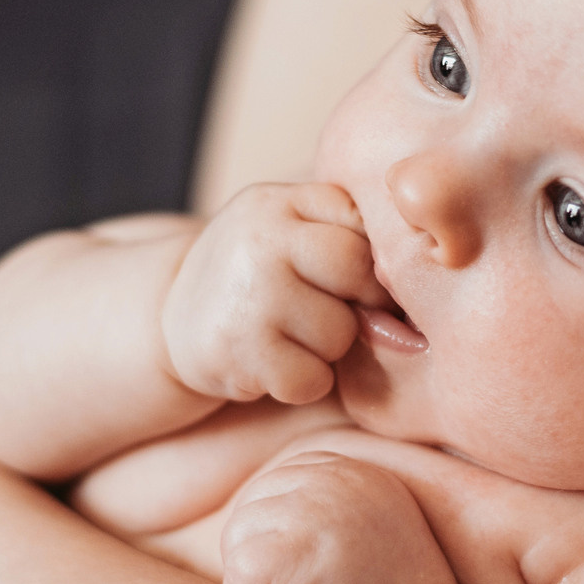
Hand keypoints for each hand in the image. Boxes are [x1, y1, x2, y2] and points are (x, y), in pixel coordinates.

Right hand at [161, 182, 378, 405]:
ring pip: (339, 334)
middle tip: (321, 311)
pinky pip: (310, 379)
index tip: (354, 286)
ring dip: (326, 350)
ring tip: (288, 336)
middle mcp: (260, 238)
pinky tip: (273, 363)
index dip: (372, 269)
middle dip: (356, 306)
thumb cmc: (258, 280)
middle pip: (360, 276)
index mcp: (280, 201)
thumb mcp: (295, 237)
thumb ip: (356, 253)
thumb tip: (415, 335)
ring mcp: (246, 292)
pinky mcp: (234, 349)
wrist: (169, 319)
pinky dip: (302, 382)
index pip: (366, 230)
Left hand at [221, 452, 462, 583]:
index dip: (278, 546)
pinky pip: (239, 579)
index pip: (263, 495)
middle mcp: (331, 476)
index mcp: (342, 466)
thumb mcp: (351, 529)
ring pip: (236, 545)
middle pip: (244, 515)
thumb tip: (245, 503)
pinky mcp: (300, 549)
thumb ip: (310, 503)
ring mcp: (318, 508)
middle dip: (265, 566)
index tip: (324, 571)